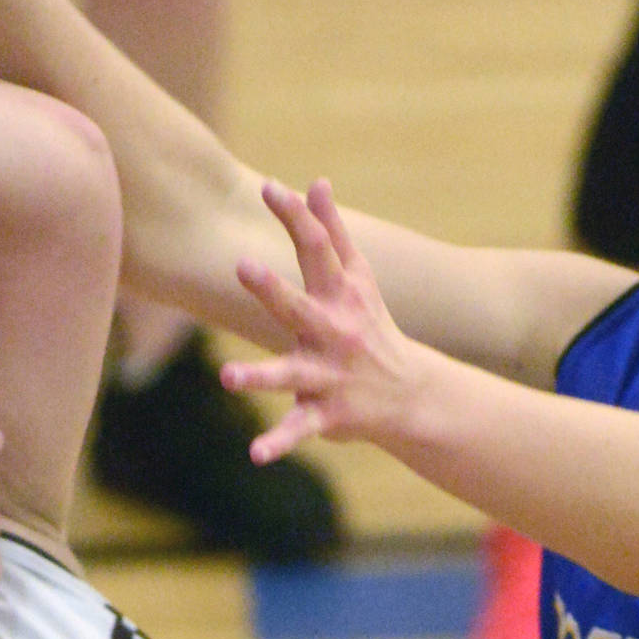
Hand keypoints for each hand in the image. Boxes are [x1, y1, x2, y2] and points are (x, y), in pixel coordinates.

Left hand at [221, 179, 423, 462]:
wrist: (411, 395)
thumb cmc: (371, 327)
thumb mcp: (358, 280)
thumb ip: (333, 232)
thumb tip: (314, 182)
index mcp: (338, 296)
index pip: (317, 250)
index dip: (295, 218)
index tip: (270, 188)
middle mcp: (333, 332)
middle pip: (299, 307)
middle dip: (272, 289)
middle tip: (243, 265)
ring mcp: (329, 375)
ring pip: (290, 374)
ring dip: (259, 376)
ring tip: (228, 377)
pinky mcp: (326, 414)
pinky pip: (298, 429)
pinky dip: (278, 443)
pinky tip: (255, 456)